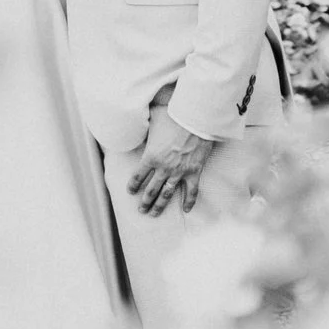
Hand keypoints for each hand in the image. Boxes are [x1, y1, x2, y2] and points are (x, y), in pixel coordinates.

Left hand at [129, 99, 214, 216]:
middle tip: (141, 210)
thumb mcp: (153, 117)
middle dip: (144, 202)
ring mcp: (179, 172)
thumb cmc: (174, 115)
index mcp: (151, 156)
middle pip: (151, 190)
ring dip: (160, 206)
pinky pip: (191, 191)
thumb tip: (134, 114)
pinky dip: (189, 202)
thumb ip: (143, 120)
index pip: (137, 176)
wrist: (197, 118)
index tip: (131, 191)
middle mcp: (163, 168)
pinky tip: (186, 210)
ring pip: (167, 194)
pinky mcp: (194, 172)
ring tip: (154, 214)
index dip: (133, 185)